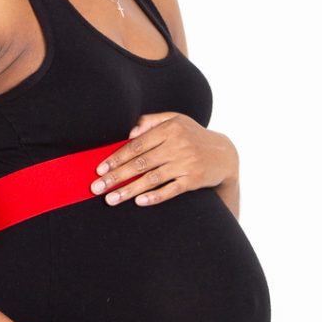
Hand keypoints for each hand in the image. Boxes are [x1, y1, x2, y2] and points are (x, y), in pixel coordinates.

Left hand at [90, 112, 238, 208]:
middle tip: (96, 188)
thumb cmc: (192, 135)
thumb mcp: (175, 120)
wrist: (225, 154)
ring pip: (152, 179)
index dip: (116, 157)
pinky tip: (139, 202)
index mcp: (170, 129)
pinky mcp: (194, 180)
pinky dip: (155, 197)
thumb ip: (150, 121)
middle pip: (140, 163)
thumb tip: (128, 133)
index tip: (99, 169)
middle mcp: (177, 145)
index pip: (137, 145)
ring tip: (111, 199)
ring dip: (129, 190)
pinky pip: (171, 190)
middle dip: (116, 176)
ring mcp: (186, 163)